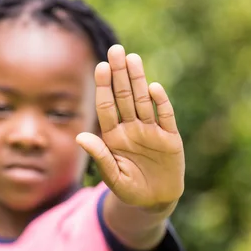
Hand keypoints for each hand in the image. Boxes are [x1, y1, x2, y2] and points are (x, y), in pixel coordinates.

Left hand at [76, 45, 184, 208]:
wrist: (154, 200)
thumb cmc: (129, 188)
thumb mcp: (113, 177)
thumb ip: (99, 156)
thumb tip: (80, 137)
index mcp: (114, 135)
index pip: (107, 106)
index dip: (104, 87)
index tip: (100, 67)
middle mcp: (131, 128)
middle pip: (124, 97)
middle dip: (120, 74)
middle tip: (115, 49)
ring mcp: (151, 131)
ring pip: (143, 101)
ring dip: (138, 80)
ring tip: (132, 59)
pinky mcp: (170, 138)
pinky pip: (165, 117)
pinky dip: (160, 103)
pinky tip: (153, 88)